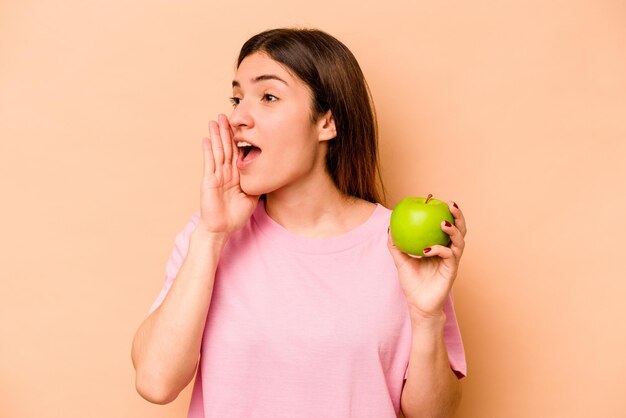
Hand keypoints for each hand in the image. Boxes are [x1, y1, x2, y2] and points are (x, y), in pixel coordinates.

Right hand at [197, 114, 258, 235]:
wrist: (222, 228)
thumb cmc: (235, 215)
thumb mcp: (252, 197)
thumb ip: (257, 184)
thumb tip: (270, 175)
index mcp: (236, 174)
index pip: (237, 152)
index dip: (239, 138)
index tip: (241, 124)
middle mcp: (225, 172)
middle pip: (226, 147)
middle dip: (226, 131)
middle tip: (225, 115)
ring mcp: (216, 175)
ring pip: (217, 151)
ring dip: (216, 136)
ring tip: (214, 121)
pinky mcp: (209, 181)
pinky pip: (209, 163)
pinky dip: (208, 151)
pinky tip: (206, 139)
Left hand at [387, 201, 466, 319]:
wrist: (418, 305)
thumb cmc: (412, 284)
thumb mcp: (401, 261)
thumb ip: (396, 245)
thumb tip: (389, 227)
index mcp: (440, 247)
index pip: (448, 227)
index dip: (448, 214)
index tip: (441, 200)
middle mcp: (449, 252)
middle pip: (460, 230)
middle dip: (459, 216)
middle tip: (451, 205)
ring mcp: (452, 262)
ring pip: (459, 242)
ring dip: (453, 231)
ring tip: (444, 223)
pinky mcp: (451, 272)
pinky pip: (449, 256)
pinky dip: (439, 250)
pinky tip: (429, 248)